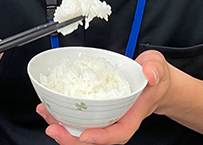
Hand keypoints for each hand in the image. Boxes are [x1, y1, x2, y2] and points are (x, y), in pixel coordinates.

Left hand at [36, 50, 171, 143]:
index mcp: (133, 114)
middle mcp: (117, 120)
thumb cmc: (155, 78)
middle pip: (94, 139)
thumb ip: (154, 68)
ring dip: (62, 128)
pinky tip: (49, 108)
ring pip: (82, 132)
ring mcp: (106, 118)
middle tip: (53, 128)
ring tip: (45, 115)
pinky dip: (62, 116)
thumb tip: (149, 74)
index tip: (85, 136)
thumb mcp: (157, 66)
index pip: (119, 132)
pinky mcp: (96, 113)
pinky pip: (79, 120)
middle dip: (71, 139)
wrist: (153, 83)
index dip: (102, 138)